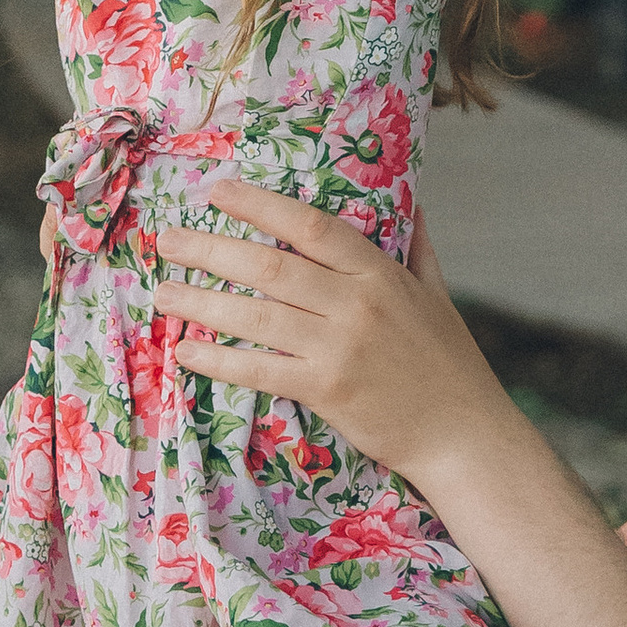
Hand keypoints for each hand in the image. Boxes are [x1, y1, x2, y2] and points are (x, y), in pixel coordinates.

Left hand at [153, 178, 501, 488]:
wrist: (463, 433)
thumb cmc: (448, 363)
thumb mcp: (437, 293)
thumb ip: (417, 246)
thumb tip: (412, 201)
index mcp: (380, 273)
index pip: (312, 226)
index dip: (261, 205)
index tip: (218, 192)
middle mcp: (357, 303)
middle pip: (270, 266)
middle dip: (211, 249)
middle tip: (167, 240)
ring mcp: (340, 348)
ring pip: (256, 315)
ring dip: (201, 301)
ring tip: (162, 291)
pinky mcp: (327, 390)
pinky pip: (260, 370)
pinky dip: (219, 359)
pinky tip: (186, 350)